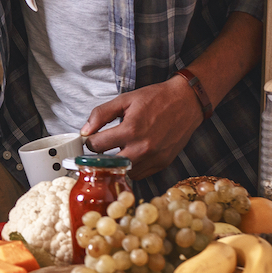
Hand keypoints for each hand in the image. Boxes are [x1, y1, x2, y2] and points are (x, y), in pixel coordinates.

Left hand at [80, 77, 203, 180]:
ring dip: (116, 164)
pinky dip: (131, 168)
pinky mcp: (162, 163)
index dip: (89, 142)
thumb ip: (101, 114)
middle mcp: (142, 148)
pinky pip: (139, 174)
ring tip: (116, 151)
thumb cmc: (156, 98)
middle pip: (108, 164)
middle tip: (100, 149)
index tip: (91, 139)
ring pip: (124, 172)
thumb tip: (85, 131)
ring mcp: (153, 158)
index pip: (97, 145)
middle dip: (99, 157)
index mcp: (130, 130)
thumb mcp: (125, 99)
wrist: (186, 102)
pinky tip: (131, 155)